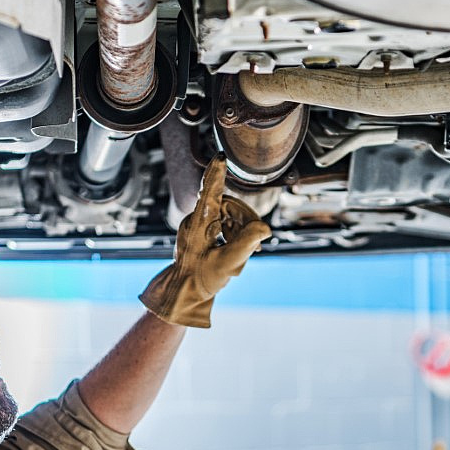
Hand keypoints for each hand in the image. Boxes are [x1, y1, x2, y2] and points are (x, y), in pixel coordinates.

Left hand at [139, 154, 271, 327]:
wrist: (184, 293)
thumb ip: (246, 244)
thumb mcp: (227, 264)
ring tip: (241, 255)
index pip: (210, 192)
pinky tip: (237, 252)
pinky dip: (235, 235)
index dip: (217, 173)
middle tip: (256, 244)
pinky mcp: (202, 230)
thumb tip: (264, 228)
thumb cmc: (200, 279)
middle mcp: (197, 219)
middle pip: (231, 206)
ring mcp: (199, 224)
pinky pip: (225, 223)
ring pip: (230, 215)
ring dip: (241, 232)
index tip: (220, 157)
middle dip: (246, 223)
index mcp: (199, 222)